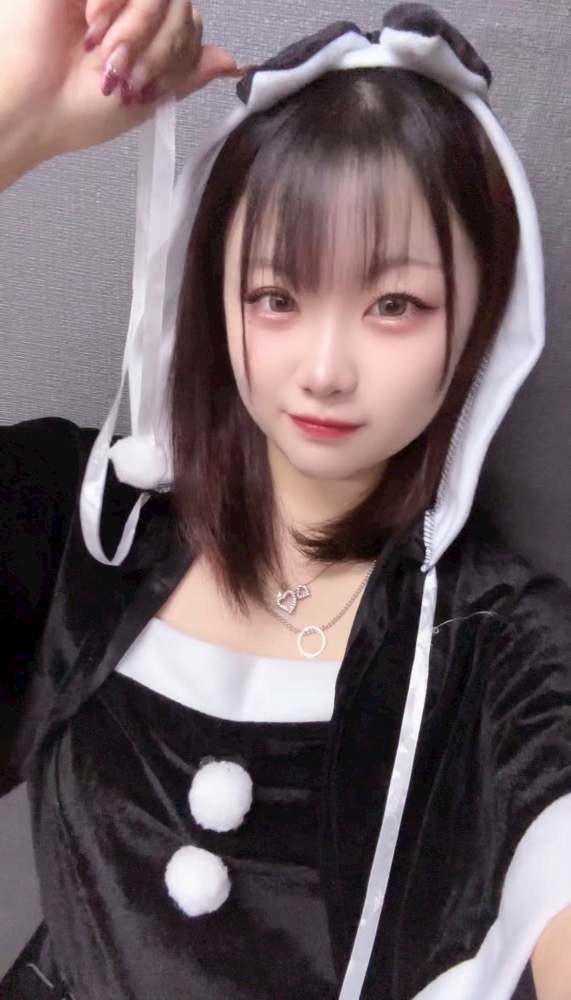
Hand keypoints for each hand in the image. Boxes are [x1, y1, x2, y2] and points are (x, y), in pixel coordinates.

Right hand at [0, 0, 239, 159]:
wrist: (34, 110)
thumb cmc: (77, 111)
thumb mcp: (148, 98)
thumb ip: (188, 74)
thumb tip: (232, 62)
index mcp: (145, 34)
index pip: (190, 21)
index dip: (180, 51)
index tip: (152, 83)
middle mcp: (128, 7)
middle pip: (180, 3)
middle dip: (159, 44)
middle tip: (126, 72)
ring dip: (136, 28)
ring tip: (106, 55)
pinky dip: (113, 5)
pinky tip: (89, 27)